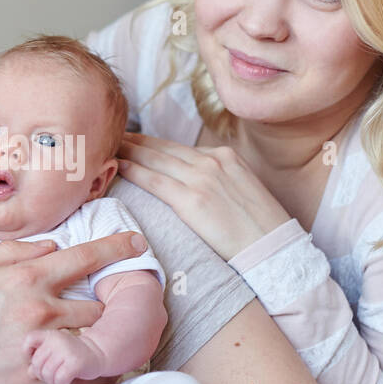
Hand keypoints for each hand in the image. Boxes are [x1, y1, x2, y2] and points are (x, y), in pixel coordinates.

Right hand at [0, 231, 149, 383]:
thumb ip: (14, 252)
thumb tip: (51, 246)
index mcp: (25, 278)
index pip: (85, 257)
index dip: (117, 248)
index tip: (138, 244)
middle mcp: (38, 310)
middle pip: (95, 307)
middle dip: (99, 308)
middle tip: (101, 313)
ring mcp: (39, 347)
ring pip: (91, 339)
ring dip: (94, 339)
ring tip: (91, 342)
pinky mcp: (34, 380)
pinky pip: (79, 375)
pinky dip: (91, 371)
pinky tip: (94, 369)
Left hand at [25, 329, 106, 383]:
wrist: (98, 353)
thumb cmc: (73, 354)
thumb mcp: (55, 352)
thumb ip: (41, 360)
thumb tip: (30, 372)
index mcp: (50, 335)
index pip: (29, 339)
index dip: (27, 352)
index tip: (36, 360)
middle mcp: (57, 340)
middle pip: (36, 363)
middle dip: (41, 374)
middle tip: (52, 374)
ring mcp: (66, 351)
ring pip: (46, 373)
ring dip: (51, 381)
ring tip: (59, 377)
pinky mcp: (75, 363)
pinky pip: (58, 379)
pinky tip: (67, 380)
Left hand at [117, 131, 291, 259]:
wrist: (274, 248)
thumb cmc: (261, 227)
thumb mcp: (243, 190)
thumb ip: (219, 181)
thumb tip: (196, 186)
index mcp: (225, 156)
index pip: (179, 148)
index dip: (152, 144)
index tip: (133, 141)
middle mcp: (212, 160)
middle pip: (163, 148)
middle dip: (134, 141)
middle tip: (111, 136)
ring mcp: (202, 178)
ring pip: (154, 159)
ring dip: (128, 151)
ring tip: (107, 146)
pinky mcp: (192, 200)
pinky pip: (154, 180)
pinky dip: (133, 171)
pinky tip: (117, 166)